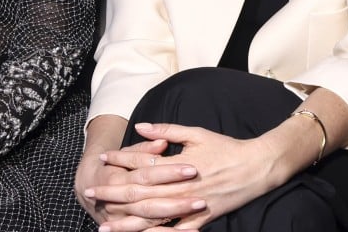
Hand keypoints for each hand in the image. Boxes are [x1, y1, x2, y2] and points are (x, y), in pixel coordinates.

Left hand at [93, 122, 283, 229]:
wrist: (256, 168)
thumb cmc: (224, 148)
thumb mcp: (196, 133)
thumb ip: (167, 130)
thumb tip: (141, 126)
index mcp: (177, 165)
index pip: (142, 162)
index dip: (121, 160)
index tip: (102, 159)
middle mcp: (180, 188)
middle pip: (141, 194)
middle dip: (114, 195)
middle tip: (91, 194)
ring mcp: (190, 208)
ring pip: (153, 219)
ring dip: (127, 223)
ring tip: (106, 226)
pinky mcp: (200, 221)